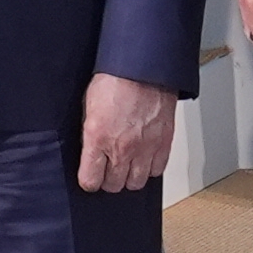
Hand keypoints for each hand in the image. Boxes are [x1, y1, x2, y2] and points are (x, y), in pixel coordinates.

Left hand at [78, 73, 178, 193]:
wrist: (144, 67)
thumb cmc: (115, 79)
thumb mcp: (88, 106)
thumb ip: (90, 134)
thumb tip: (89, 151)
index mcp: (98, 138)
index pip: (90, 181)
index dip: (88, 180)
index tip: (90, 176)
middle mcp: (122, 148)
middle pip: (114, 185)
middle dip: (108, 179)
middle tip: (108, 169)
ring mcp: (145, 148)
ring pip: (136, 183)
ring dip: (129, 176)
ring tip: (127, 165)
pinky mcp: (163, 143)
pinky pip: (156, 171)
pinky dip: (149, 167)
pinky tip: (143, 158)